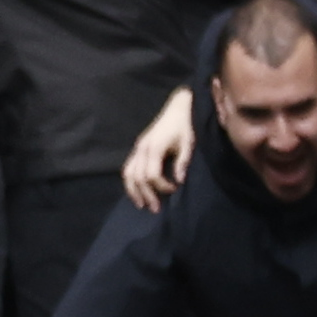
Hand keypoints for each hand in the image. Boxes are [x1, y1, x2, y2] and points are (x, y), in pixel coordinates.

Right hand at [123, 84, 194, 208]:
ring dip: (133, 191)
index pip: (152, 174)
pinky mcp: (138, 147)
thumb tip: (179, 180)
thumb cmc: (186, 125)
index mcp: (154, 147)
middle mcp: (142, 148)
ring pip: (128, 174)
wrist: (179, 107)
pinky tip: (138, 191)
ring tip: (141, 204)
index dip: (161, 186)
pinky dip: (131, 181)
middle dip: (146, 194)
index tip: (174, 189)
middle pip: (137, 177)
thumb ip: (182, 162)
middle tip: (156, 209)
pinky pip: (128, 167)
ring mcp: (138, 147)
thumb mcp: (188, 143)